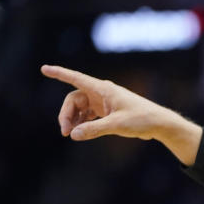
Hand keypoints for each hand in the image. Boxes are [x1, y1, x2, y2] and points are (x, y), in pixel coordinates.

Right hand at [41, 65, 202, 164]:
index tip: (44, 69)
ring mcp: (103, 102)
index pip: (76, 78)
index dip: (59, 73)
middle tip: (65, 132)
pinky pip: (88, 115)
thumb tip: (73, 134)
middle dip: (66, 114)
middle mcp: (101, 93)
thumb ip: (94, 129)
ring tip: (71, 134)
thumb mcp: (117, 125)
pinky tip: (79, 132)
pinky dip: (82, 122)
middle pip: (74, 99)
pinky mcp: (107, 111)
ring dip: (73, 119)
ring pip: (80, 108)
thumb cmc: (141, 120)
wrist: (159, 124)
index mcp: (103, 89)